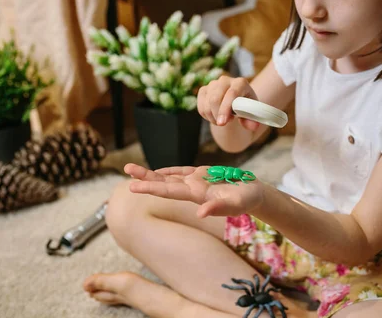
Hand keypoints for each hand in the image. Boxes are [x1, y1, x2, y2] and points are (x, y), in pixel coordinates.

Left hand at [124, 163, 264, 217]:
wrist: (254, 195)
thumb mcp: (235, 204)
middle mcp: (193, 189)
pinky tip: (158, 170)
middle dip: (145, 177)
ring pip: (169, 177)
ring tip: (131, 168)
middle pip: (164, 183)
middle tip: (127, 169)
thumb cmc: (246, 200)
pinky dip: (169, 170)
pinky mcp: (204, 175)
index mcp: (197, 195)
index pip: (169, 191)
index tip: (133, 186)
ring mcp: (197, 182)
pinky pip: (182, 172)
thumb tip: (200, 213)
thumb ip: (218, 208)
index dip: (151, 187)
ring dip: (151, 173)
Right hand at [197, 75, 259, 130]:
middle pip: (215, 99)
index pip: (231, 94)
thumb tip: (253, 126)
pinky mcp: (204, 90)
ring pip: (207, 104)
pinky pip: (200, 106)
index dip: (225, 109)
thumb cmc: (246, 108)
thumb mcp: (252, 114)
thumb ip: (252, 121)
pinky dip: (206, 116)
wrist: (236, 104)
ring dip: (213, 118)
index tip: (222, 123)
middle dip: (217, 115)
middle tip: (224, 124)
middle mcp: (225, 80)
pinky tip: (214, 116)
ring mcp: (213, 84)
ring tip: (222, 120)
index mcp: (240, 83)